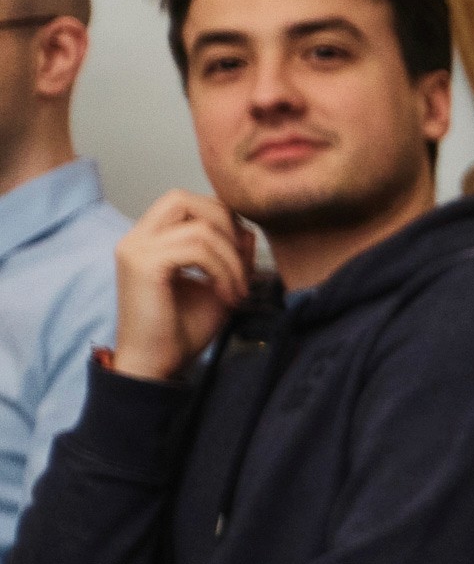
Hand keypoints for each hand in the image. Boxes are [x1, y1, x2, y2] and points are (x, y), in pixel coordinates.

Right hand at [109, 189, 250, 380]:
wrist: (157, 365)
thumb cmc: (181, 330)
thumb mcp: (218, 285)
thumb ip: (232, 256)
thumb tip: (248, 230)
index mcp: (149, 239)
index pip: (186, 202)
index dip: (222, 220)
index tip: (240, 258)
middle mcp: (136, 238)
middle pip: (184, 198)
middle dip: (225, 225)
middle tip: (241, 265)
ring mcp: (135, 249)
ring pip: (199, 228)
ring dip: (232, 260)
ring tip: (237, 292)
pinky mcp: (142, 265)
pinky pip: (196, 249)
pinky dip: (223, 270)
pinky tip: (227, 297)